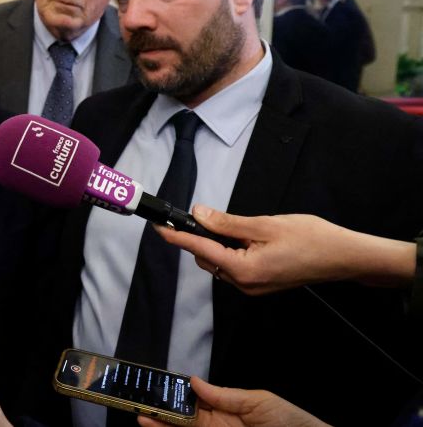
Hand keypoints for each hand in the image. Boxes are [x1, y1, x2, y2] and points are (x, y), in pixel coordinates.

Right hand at [136, 376, 327, 426]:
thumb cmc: (294, 423)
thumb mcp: (260, 402)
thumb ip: (225, 394)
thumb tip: (193, 381)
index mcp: (226, 412)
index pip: (192, 404)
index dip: (172, 397)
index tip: (154, 389)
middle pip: (182, 421)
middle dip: (160, 414)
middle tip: (139, 406)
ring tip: (144, 419)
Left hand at [154, 205, 414, 294]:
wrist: (344, 257)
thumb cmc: (311, 238)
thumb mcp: (264, 224)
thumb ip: (227, 222)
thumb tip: (199, 214)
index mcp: (243, 270)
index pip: (200, 250)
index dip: (177, 237)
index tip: (158, 227)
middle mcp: (244, 284)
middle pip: (207, 258)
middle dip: (201, 237)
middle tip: (202, 215)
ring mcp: (253, 287)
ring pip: (220, 263)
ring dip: (217, 244)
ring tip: (233, 226)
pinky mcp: (262, 284)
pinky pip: (235, 267)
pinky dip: (231, 251)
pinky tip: (243, 237)